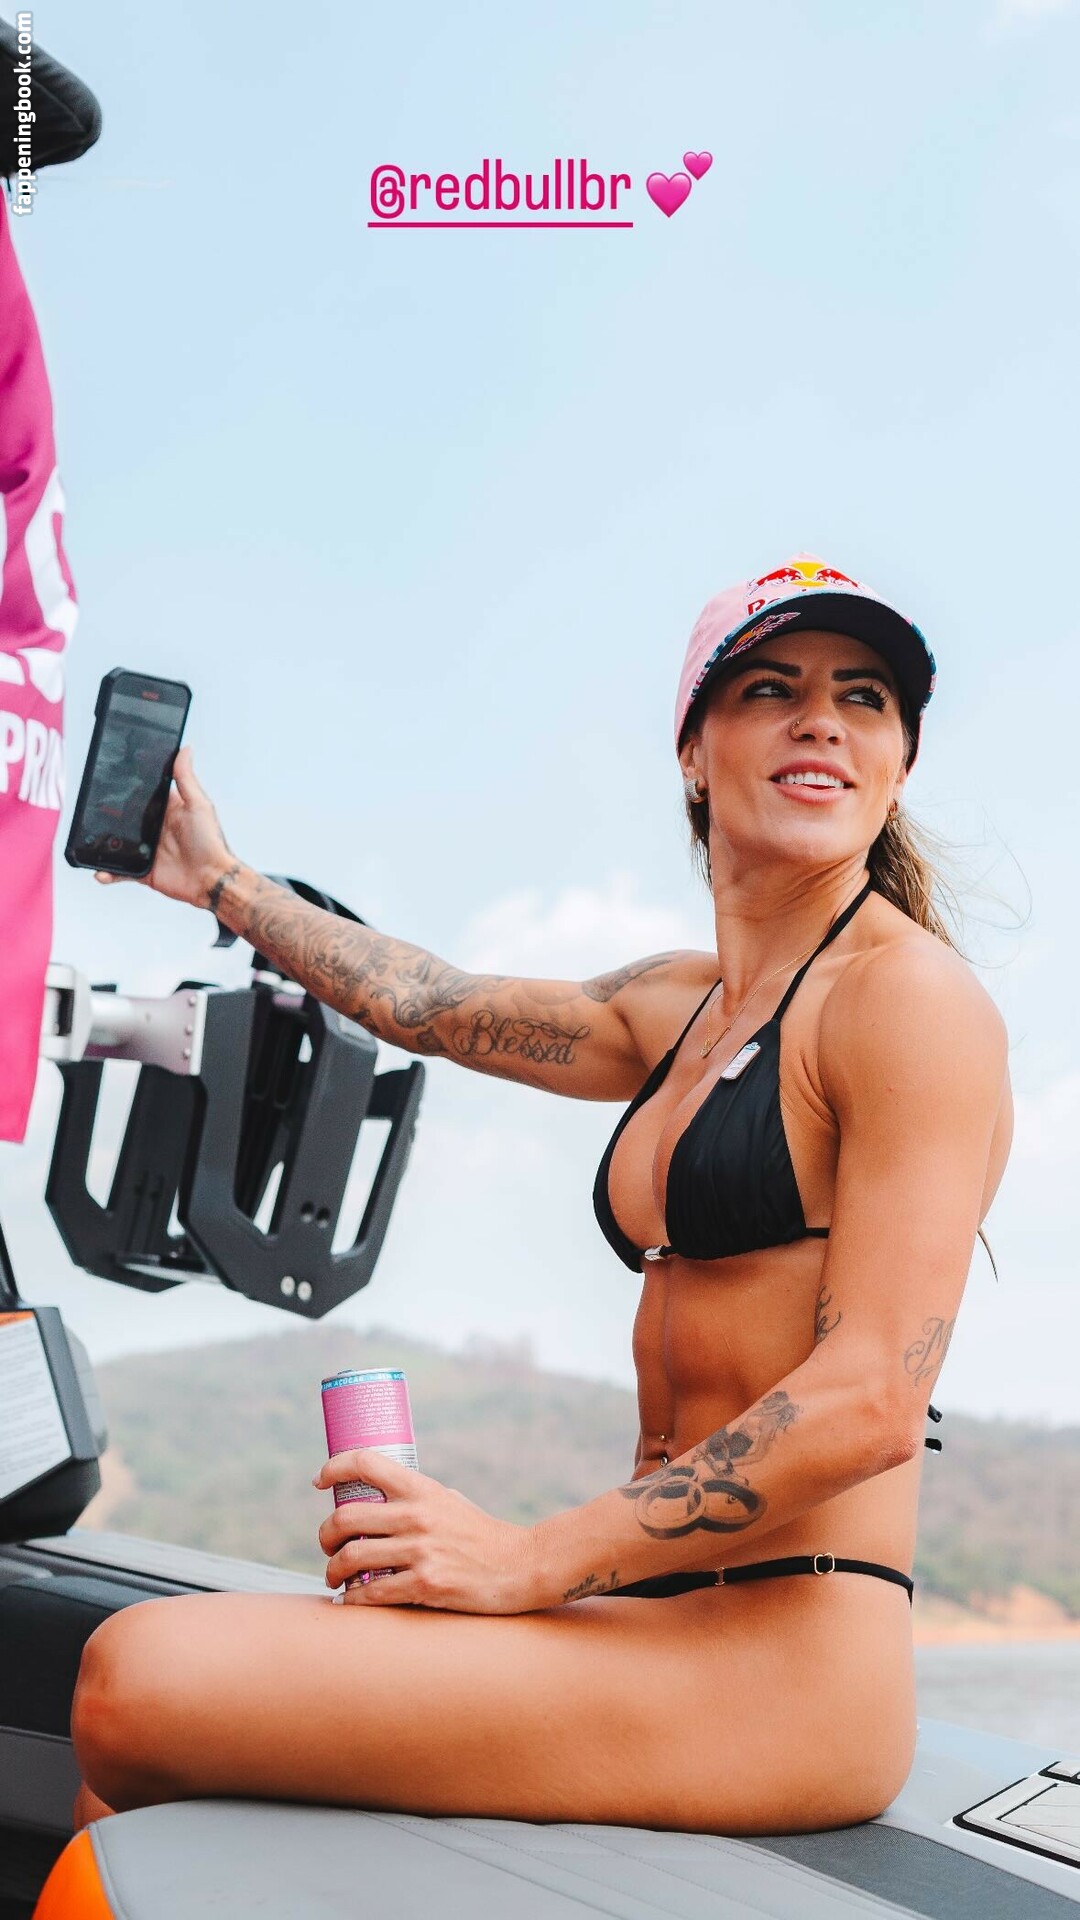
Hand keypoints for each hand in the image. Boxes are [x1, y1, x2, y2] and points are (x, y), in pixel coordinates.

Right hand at [94, 746, 236, 909]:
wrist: (211, 880)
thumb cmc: (211, 842)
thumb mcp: (198, 805)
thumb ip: (186, 778)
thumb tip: (185, 750)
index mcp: (169, 810)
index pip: (145, 793)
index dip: (130, 786)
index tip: (114, 776)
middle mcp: (157, 828)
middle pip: (128, 817)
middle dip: (110, 814)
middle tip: (93, 807)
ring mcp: (149, 850)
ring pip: (120, 843)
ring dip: (105, 843)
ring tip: (90, 839)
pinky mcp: (145, 870)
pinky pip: (122, 870)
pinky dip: (109, 872)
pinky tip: (100, 871)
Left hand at [314, 1449, 539, 1612]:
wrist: (521, 1566)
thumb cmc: (481, 1534)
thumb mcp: (449, 1501)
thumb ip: (415, 1500)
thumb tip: (376, 1501)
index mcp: (421, 1489)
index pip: (365, 1463)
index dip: (333, 1468)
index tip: (320, 1481)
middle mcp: (416, 1516)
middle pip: (344, 1518)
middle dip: (325, 1535)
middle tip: (326, 1545)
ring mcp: (420, 1552)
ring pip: (351, 1558)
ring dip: (333, 1570)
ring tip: (334, 1576)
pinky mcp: (425, 1586)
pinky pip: (371, 1594)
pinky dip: (352, 1600)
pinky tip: (350, 1601)